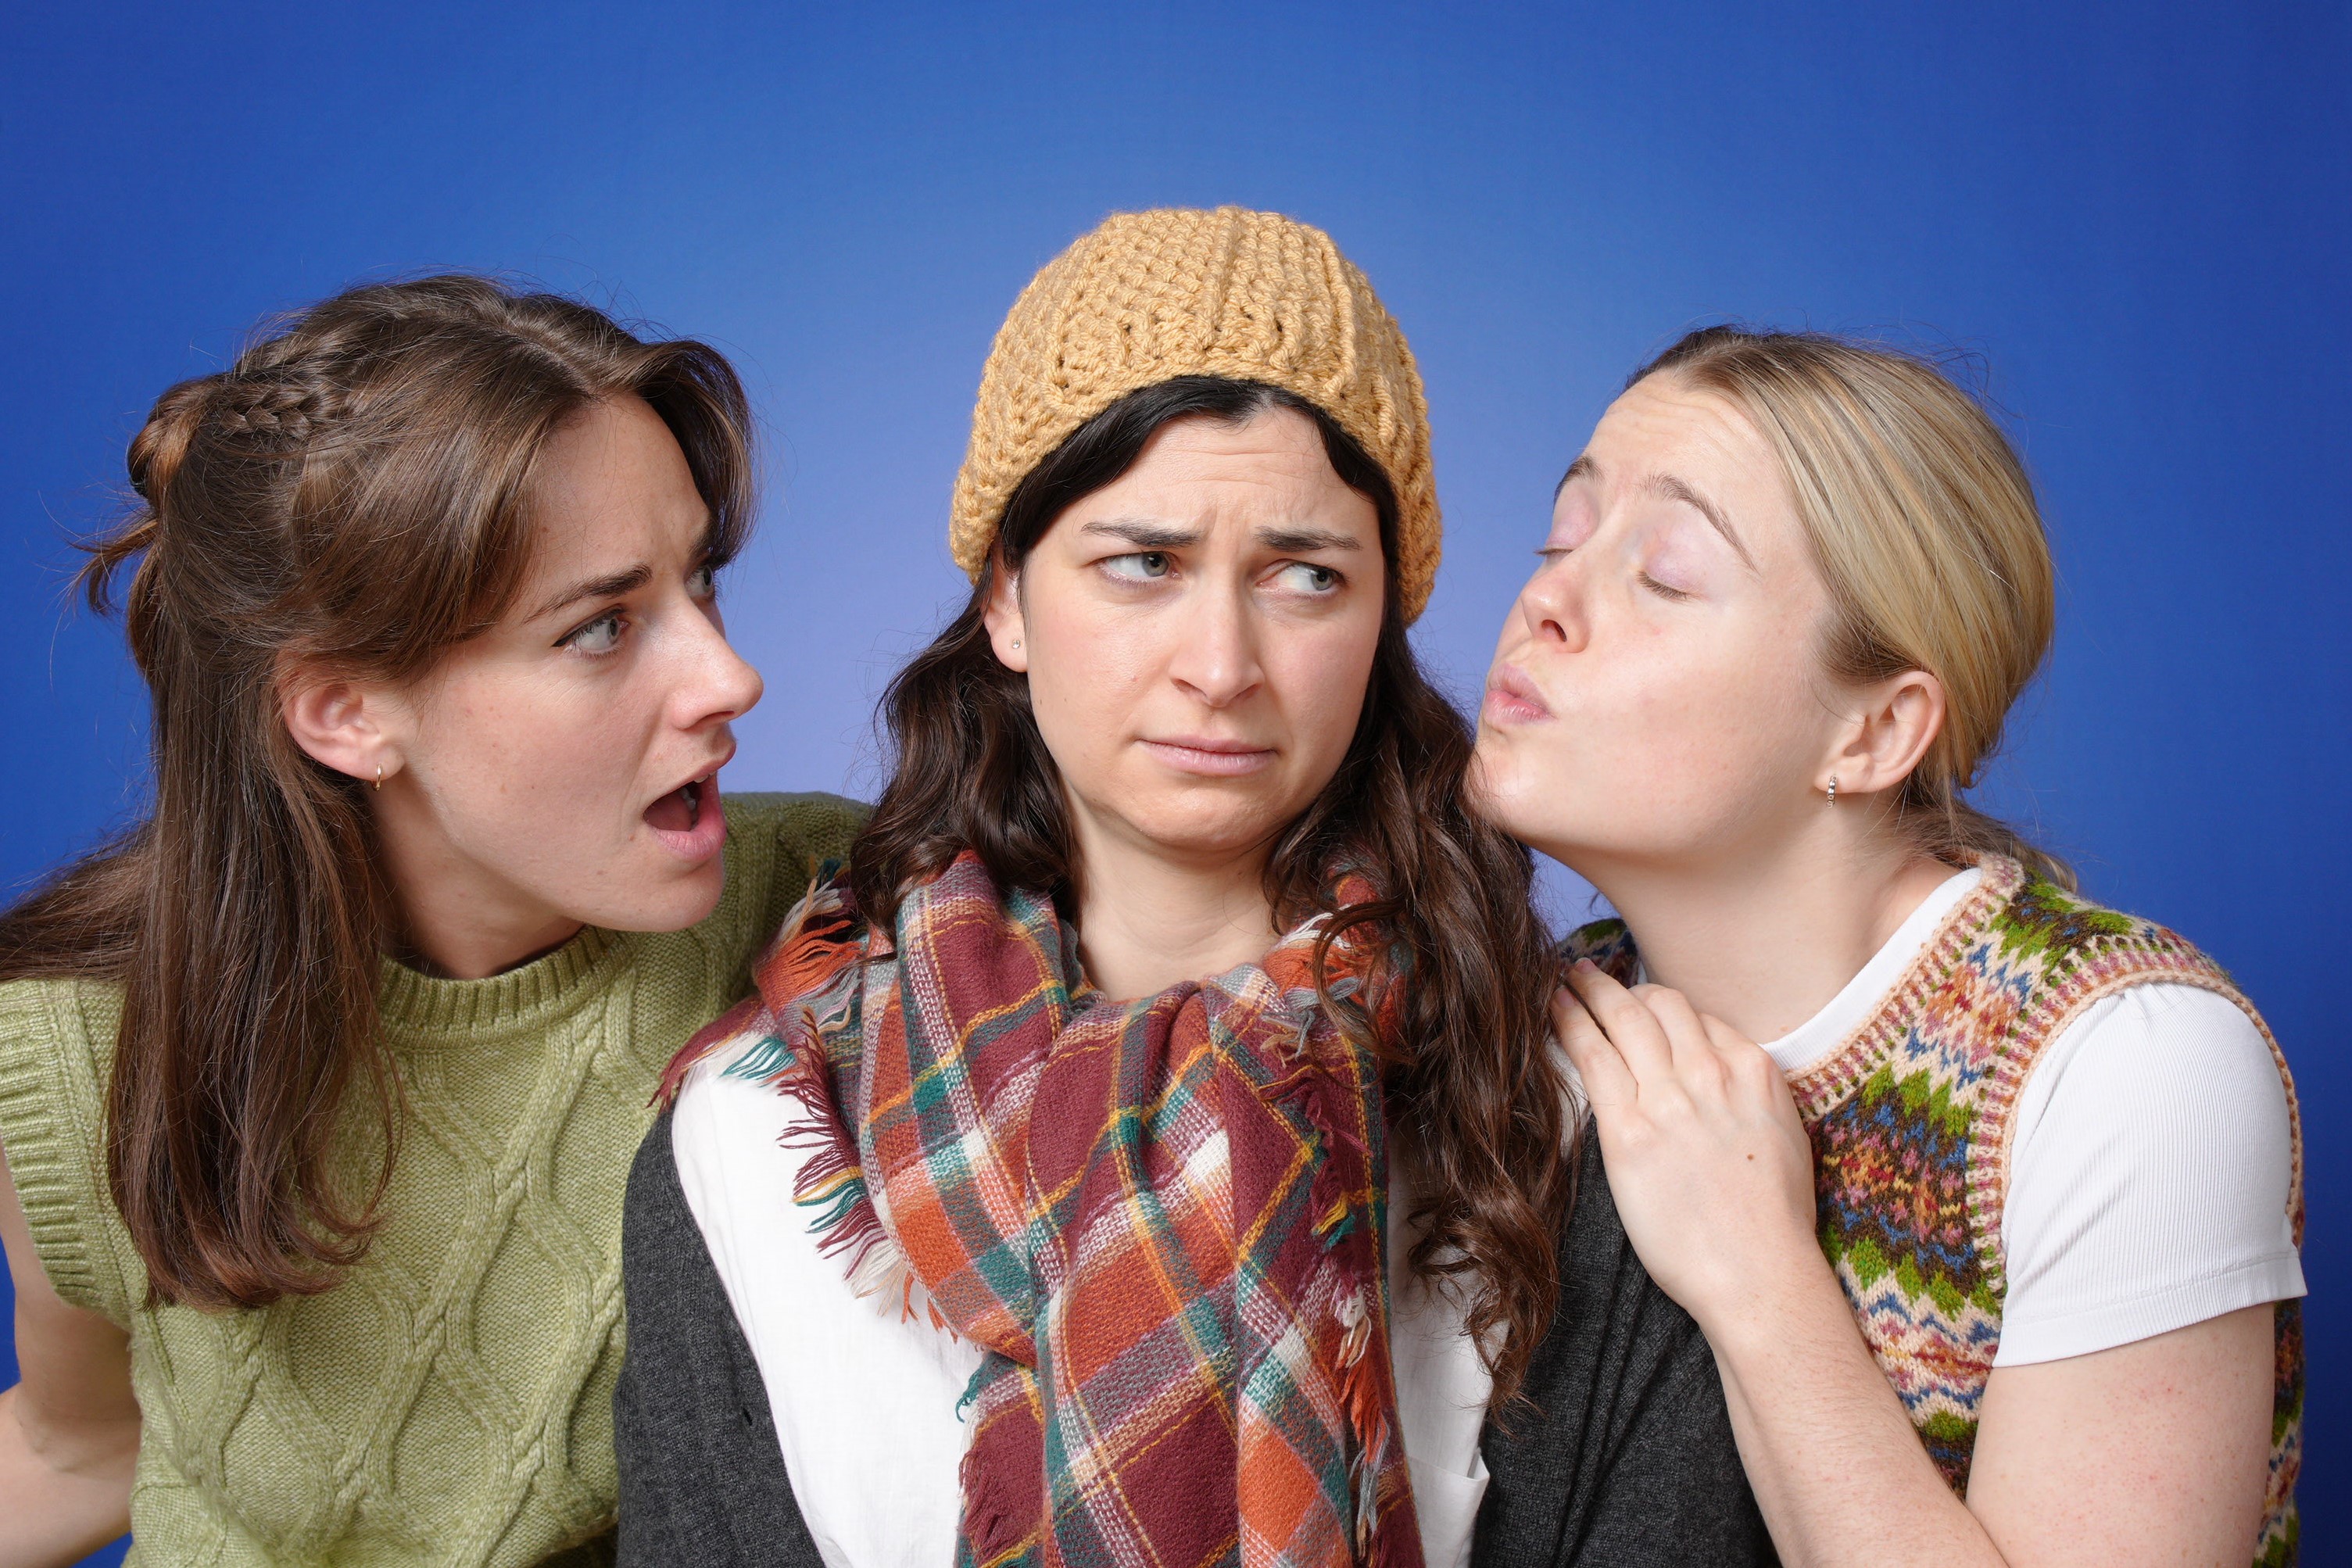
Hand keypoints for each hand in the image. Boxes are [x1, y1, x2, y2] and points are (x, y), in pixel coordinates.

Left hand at [1555, 959, 1821, 1330]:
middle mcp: (1711, 1072)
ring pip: (1623, 1018)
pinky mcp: (1629, 1129)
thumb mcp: (1783, 1139)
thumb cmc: (1773, 1223)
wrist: (1760, 1271)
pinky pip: (1593, 1056)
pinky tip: (1552, 1008)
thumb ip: (1750, 1099)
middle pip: (1659, 1005)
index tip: (1640, 1006)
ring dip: (1589, 990)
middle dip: (1620, 985)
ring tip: (1565, 978)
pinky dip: (1570, 1022)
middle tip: (1592, 973)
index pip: (1699, 1018)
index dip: (1662, 1008)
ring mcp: (1669, 1098)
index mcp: (1753, 1072)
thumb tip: (1725, 1088)